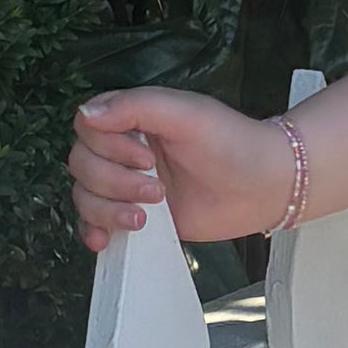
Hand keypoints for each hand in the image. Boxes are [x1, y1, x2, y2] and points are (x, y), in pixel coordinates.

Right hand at [69, 87, 295, 253]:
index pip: (87, 128)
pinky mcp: (136, 214)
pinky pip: (95, 224)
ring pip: (85, 196)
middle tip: (158, 190)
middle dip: (114, 182)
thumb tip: (86, 114)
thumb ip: (135, 107)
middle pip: (81, 165)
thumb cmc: (233, 143)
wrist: (265, 186)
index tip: (145, 157)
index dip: (107, 146)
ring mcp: (128, 184)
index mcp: (132, 119)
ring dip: (107, 210)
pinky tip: (105, 240)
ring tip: (145, 216)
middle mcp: (124, 150)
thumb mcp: (186, 113)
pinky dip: (93, 232)